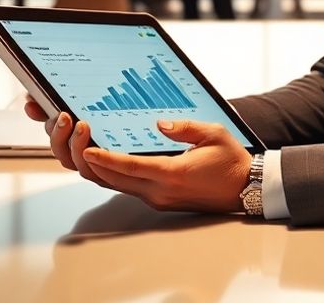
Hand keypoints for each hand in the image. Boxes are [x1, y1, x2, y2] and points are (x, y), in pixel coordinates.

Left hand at [83, 120, 251, 212]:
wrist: (245, 189)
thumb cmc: (231, 161)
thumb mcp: (213, 134)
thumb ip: (184, 128)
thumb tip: (160, 123)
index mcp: (173, 174)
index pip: (130, 167)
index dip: (105, 158)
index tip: (87, 148)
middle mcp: (161, 191)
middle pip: (115, 180)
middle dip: (92, 162)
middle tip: (78, 140)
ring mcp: (159, 198)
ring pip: (118, 187)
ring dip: (99, 170)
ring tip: (85, 149)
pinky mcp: (160, 200)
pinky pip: (129, 188)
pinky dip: (113, 175)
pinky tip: (106, 160)